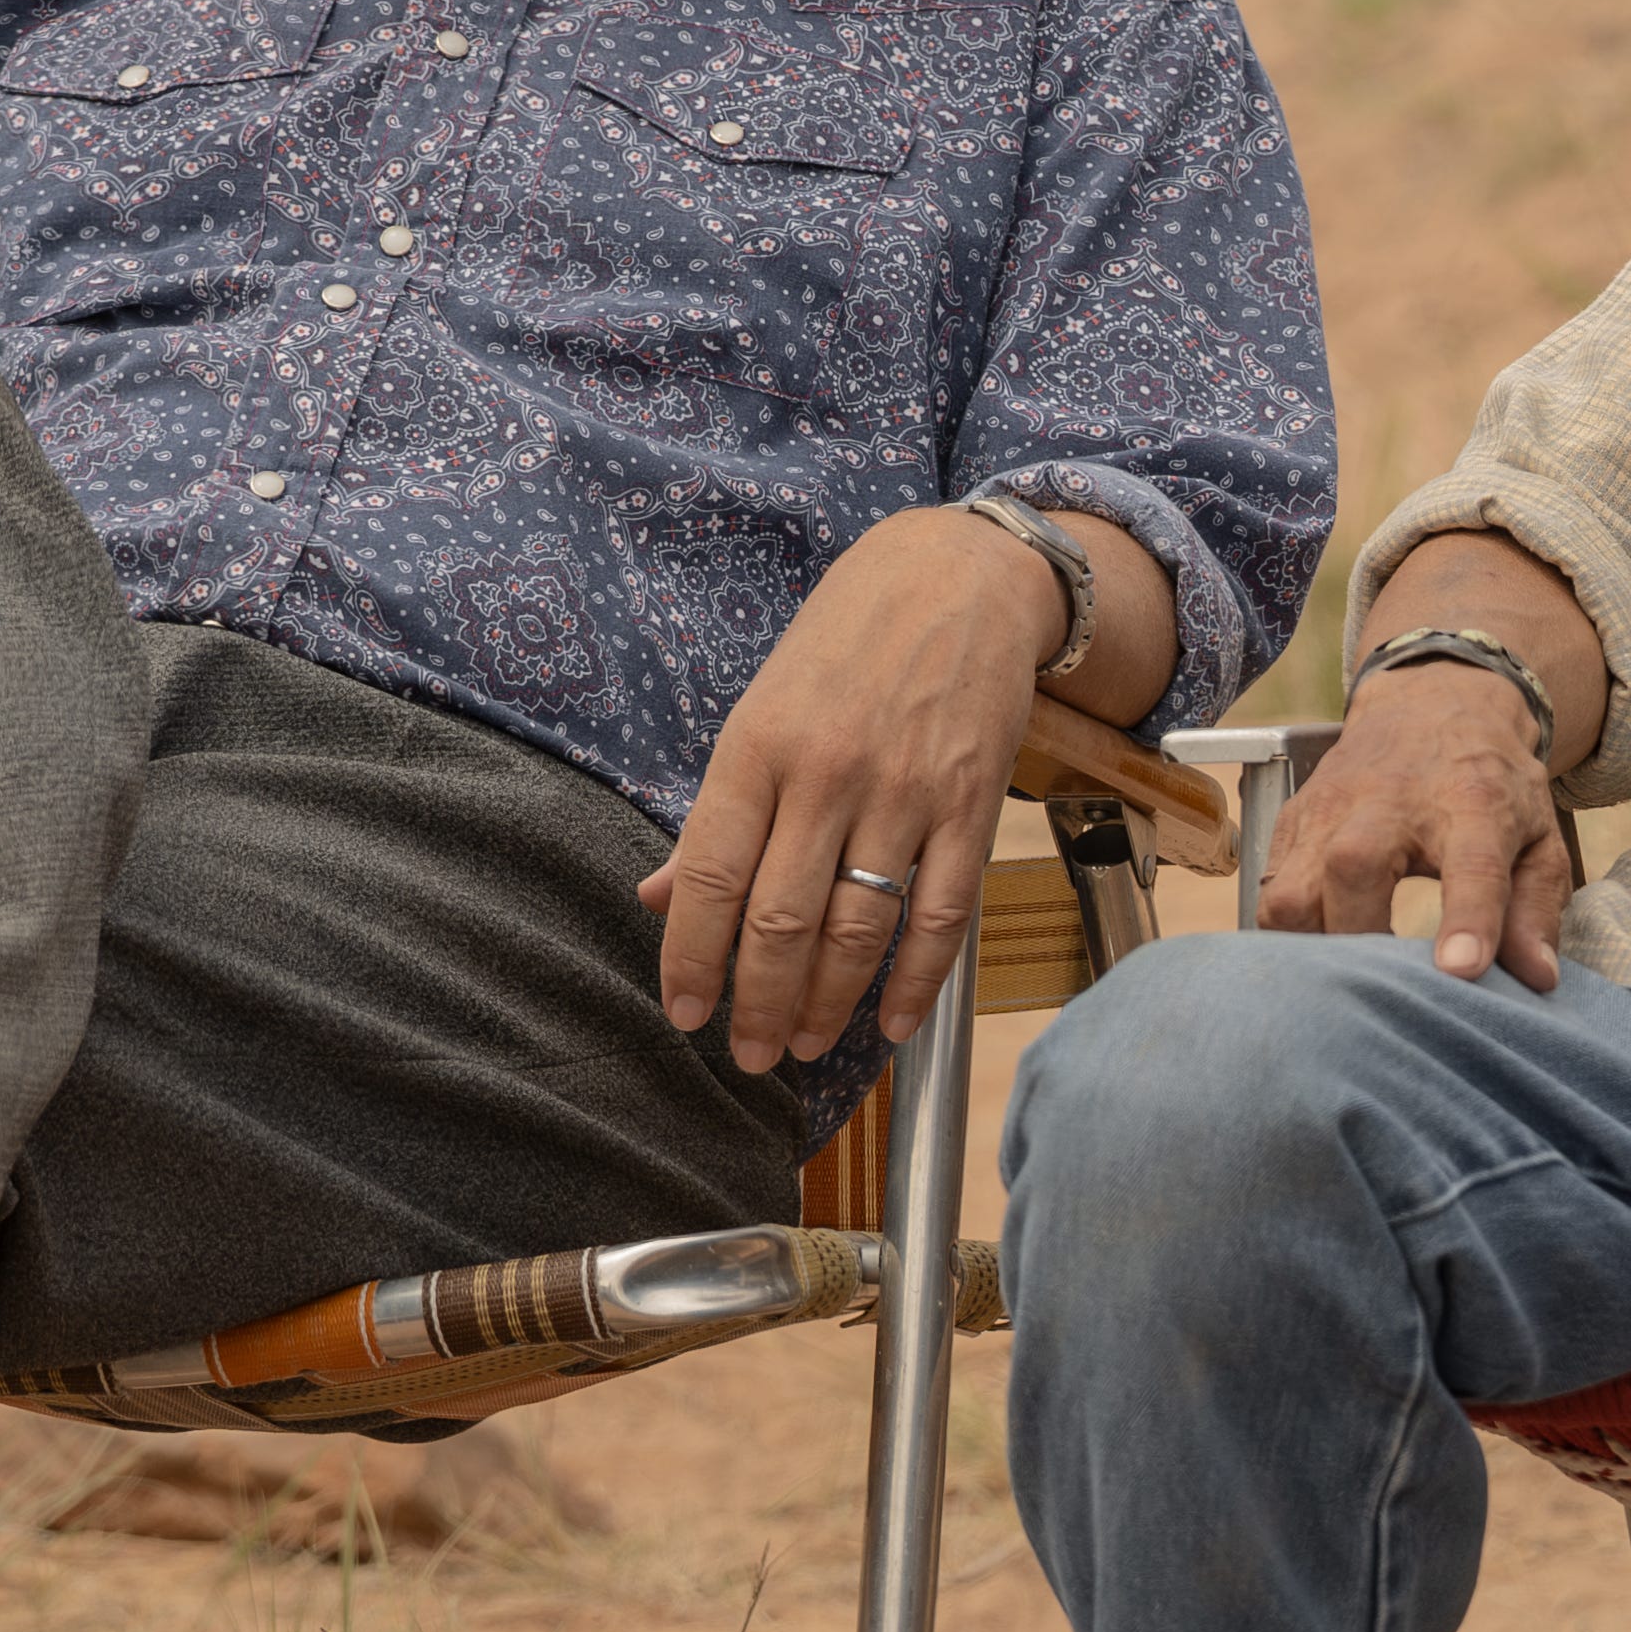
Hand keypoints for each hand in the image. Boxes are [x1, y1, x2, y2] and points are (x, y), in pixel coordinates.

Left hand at [644, 506, 1056, 1072]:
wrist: (958, 577)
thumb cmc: (845, 644)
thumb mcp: (761, 709)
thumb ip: (717, 813)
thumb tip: (659, 898)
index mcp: (757, 748)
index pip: (707, 877)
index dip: (689, 959)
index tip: (685, 1013)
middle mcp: (826, 774)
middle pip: (780, 921)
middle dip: (758, 1004)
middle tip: (749, 1054)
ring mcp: (904, 793)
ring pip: (857, 929)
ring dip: (827, 1004)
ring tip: (806, 1043)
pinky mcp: (971, 805)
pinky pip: (942, 915)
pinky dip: (916, 980)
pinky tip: (890, 1022)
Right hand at [1256, 664, 1571, 991]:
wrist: (1432, 704)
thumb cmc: (1489, 786)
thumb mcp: (1537, 837)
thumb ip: (1537, 910)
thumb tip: (1537, 980)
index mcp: (1474, 804)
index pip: (1472, 865)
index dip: (1469, 920)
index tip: (1461, 971)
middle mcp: (1392, 801)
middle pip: (1354, 868)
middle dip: (1361, 940)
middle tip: (1386, 991)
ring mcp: (1331, 808)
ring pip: (1290, 891)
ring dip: (1311, 948)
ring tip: (1346, 978)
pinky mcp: (1292, 819)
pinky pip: (1267, 894)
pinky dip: (1286, 936)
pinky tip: (1319, 953)